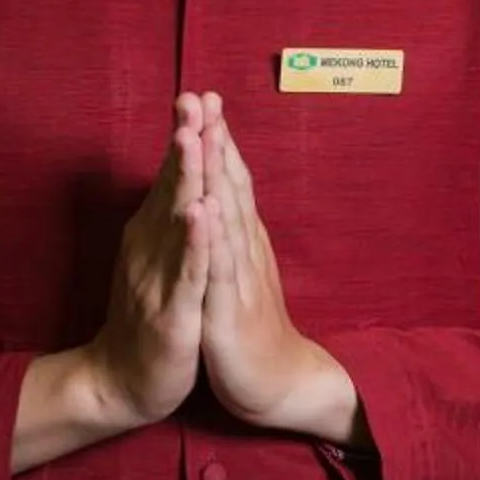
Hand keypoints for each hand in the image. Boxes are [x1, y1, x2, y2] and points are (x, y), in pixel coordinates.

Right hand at [84, 95, 212, 427]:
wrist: (123, 381)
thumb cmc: (149, 315)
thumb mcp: (158, 259)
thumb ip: (166, 218)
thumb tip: (178, 174)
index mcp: (153, 233)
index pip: (173, 176)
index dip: (187, 136)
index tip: (199, 94)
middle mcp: (150, 247)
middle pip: (171, 186)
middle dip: (185, 141)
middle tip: (192, 98)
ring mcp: (158, 277)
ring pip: (176, 221)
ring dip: (185, 178)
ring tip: (192, 137)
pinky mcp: (171, 311)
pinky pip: (186, 272)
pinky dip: (193, 242)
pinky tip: (200, 214)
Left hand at [197, 96, 355, 437]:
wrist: (278, 384)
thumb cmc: (253, 330)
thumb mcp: (240, 275)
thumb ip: (233, 237)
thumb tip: (223, 200)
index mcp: (244, 241)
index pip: (230, 181)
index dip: (217, 140)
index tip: (203, 99)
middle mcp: (246, 250)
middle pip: (230, 186)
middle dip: (215, 139)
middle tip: (202, 96)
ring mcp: (241, 278)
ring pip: (226, 217)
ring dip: (214, 173)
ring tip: (202, 132)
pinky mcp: (230, 311)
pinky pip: (219, 268)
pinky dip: (212, 235)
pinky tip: (202, 206)